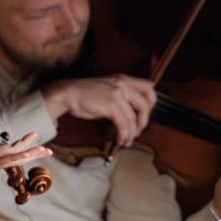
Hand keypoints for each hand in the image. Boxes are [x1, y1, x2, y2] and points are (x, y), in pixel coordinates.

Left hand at [0, 133, 51, 194]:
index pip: (6, 150)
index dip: (20, 145)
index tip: (32, 139)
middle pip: (15, 153)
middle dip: (32, 151)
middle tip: (49, 150)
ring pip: (12, 156)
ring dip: (29, 153)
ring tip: (45, 151)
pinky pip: (1, 161)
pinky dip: (14, 157)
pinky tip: (25, 155)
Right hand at [42, 74, 156, 146]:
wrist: (68, 93)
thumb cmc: (85, 93)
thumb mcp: (107, 87)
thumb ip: (121, 92)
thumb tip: (133, 108)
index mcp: (124, 79)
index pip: (149, 88)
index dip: (152, 103)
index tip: (145, 115)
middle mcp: (123, 84)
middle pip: (145, 105)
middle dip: (143, 122)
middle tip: (138, 132)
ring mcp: (117, 94)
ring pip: (133, 119)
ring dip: (132, 133)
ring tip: (127, 141)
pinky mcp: (110, 105)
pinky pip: (123, 124)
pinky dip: (124, 135)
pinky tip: (120, 140)